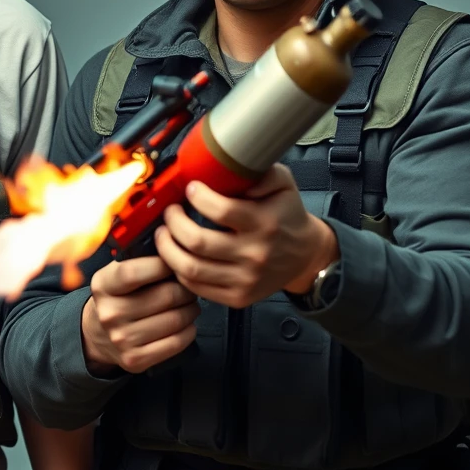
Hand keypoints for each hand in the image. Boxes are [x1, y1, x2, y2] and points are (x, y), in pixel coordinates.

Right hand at [81, 255, 199, 374]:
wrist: (98, 334)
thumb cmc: (117, 296)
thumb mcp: (116, 272)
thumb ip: (139, 258)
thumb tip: (172, 245)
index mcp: (103, 285)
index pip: (134, 272)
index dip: (162, 265)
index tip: (175, 261)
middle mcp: (109, 313)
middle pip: (166, 296)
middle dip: (186, 288)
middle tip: (189, 284)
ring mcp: (121, 339)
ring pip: (176, 320)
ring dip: (191, 309)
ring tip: (189, 303)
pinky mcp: (135, 359)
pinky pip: (176, 343)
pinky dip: (189, 330)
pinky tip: (186, 323)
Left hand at [155, 164, 338, 308]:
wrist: (305, 256)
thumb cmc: (287, 216)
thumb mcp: (284, 185)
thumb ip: (263, 173)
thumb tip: (236, 172)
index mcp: (265, 223)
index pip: (221, 211)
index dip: (198, 197)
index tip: (190, 189)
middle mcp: (254, 254)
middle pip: (198, 241)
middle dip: (173, 222)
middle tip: (170, 211)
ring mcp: (245, 279)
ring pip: (191, 268)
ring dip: (168, 248)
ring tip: (164, 233)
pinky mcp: (237, 297)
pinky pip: (197, 287)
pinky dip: (179, 271)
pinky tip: (177, 255)